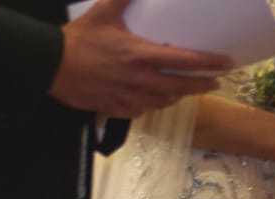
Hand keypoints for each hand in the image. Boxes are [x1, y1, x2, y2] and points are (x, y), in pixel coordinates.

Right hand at [52, 0, 229, 116]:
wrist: (50, 65)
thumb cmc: (78, 40)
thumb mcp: (104, 11)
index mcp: (141, 55)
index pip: (185, 61)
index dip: (209, 63)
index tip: (225, 63)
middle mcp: (138, 80)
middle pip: (179, 88)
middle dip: (200, 86)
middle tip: (214, 82)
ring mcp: (125, 96)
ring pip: (161, 102)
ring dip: (176, 98)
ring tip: (185, 92)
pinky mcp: (111, 107)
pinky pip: (138, 111)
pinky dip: (150, 107)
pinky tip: (153, 101)